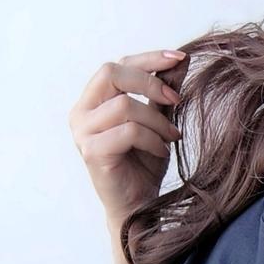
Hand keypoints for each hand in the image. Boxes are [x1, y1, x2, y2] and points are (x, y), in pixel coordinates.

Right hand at [68, 48, 189, 226]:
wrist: (139, 205)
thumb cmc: (144, 162)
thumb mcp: (159, 119)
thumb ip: (164, 91)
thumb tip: (181, 60)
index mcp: (93, 100)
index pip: (118, 64)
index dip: (149, 58)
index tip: (180, 58)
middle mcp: (81, 112)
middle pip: (111, 72)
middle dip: (150, 82)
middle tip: (176, 99)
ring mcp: (82, 132)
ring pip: (124, 105)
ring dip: (157, 119)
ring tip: (171, 136)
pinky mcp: (92, 152)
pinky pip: (128, 131)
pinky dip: (153, 139)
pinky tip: (161, 151)